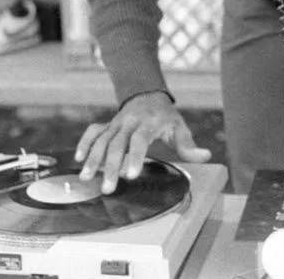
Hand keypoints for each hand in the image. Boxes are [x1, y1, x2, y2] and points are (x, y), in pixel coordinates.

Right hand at [74, 91, 210, 193]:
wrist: (149, 96)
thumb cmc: (166, 117)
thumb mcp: (180, 128)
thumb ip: (189, 145)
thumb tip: (206, 156)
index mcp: (150, 123)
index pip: (140, 140)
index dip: (135, 157)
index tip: (131, 175)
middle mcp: (130, 122)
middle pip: (118, 144)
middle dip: (111, 166)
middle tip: (107, 188)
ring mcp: (116, 123)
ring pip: (102, 140)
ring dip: (92, 158)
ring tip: (86, 178)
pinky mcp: (107, 125)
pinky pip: (93, 132)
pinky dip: (84, 143)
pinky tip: (77, 159)